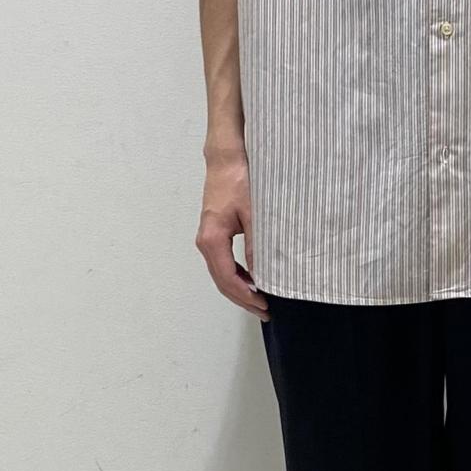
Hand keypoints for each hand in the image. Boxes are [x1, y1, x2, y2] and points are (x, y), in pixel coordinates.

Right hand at [195, 148, 269, 319]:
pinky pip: (223, 263)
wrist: (226, 159)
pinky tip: (253, 280)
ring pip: (221, 274)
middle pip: (222, 281)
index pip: (228, 279)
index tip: (264, 305)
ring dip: (240, 289)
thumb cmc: (239, 180)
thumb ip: (257, 244)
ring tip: (261, 300)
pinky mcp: (214, 234)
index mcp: (212, 239)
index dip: (246, 296)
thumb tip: (262, 273)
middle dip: (243, 299)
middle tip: (265, 310)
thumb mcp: (253, 213)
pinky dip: (237, 276)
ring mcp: (207, 239)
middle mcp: (205, 242)